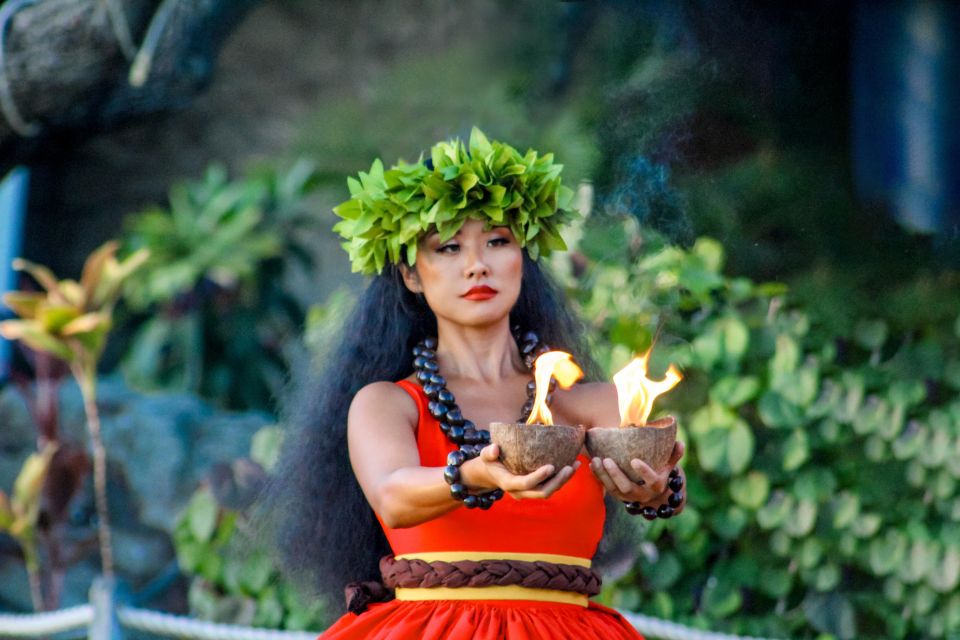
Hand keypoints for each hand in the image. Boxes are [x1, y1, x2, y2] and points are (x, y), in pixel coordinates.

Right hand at [462, 443, 579, 500]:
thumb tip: (495, 449)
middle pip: (543, 492)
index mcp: (509, 483)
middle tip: (570, 466)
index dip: (539, 477)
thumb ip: (489, 452)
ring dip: (564, 480)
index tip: (551, 466)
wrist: (491, 474)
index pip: (526, 483)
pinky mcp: (536, 489)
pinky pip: (551, 486)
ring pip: (550, 491)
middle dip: (558, 481)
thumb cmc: (490, 461)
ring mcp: (529, 492)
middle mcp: (520, 492)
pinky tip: (572, 464)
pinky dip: (562, 478)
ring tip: (576, 464)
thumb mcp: (485, 455)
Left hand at [590, 440, 684, 506]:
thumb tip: (680, 442)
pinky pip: (606, 487)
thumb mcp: (668, 465)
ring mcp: (629, 497)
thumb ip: (673, 454)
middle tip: (607, 459)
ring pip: (614, 489)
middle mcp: (643, 494)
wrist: (652, 493)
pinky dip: (598, 477)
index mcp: (657, 485)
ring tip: (596, 460)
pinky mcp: (618, 496)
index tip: (634, 460)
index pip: (652, 480)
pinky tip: (592, 464)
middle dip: (616, 474)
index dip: (644, 472)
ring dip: (603, 475)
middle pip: (627, 487)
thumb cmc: (660, 472)